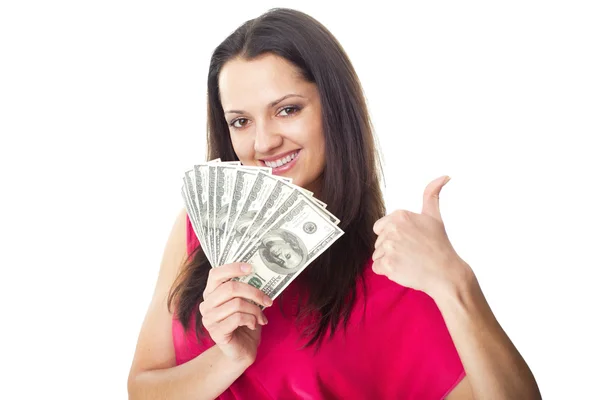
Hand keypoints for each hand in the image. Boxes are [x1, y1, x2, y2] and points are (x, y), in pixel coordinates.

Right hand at [199, 262, 272, 363]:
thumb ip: (247, 289)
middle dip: (254, 292)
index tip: (251, 267)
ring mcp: (209, 319)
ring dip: (255, 310)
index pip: (216, 274)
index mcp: (211, 293)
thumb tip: (262, 273)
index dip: (233, 268)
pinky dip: (251, 320)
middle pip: (231, 288)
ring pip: (237, 304)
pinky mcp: (216, 332)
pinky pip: (238, 318)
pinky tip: (254, 324)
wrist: (242, 350)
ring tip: (261, 317)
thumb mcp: (246, 303)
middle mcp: (207, 304)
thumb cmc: (245, 323)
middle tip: (268, 300)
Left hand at [372, 176, 469, 295]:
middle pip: (378, 242)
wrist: (446, 273)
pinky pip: (377, 268)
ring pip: (377, 255)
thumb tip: (445, 176)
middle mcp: (393, 229)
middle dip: (391, 249)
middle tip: (412, 252)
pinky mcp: (388, 264)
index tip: (410, 241)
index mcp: (400, 215)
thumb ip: (431, 194)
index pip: (380, 228)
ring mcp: (390, 247)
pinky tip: (404, 269)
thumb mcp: (434, 216)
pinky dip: (388, 271)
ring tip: (409, 261)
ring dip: (390, 261)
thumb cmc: (439, 246)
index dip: (393, 236)